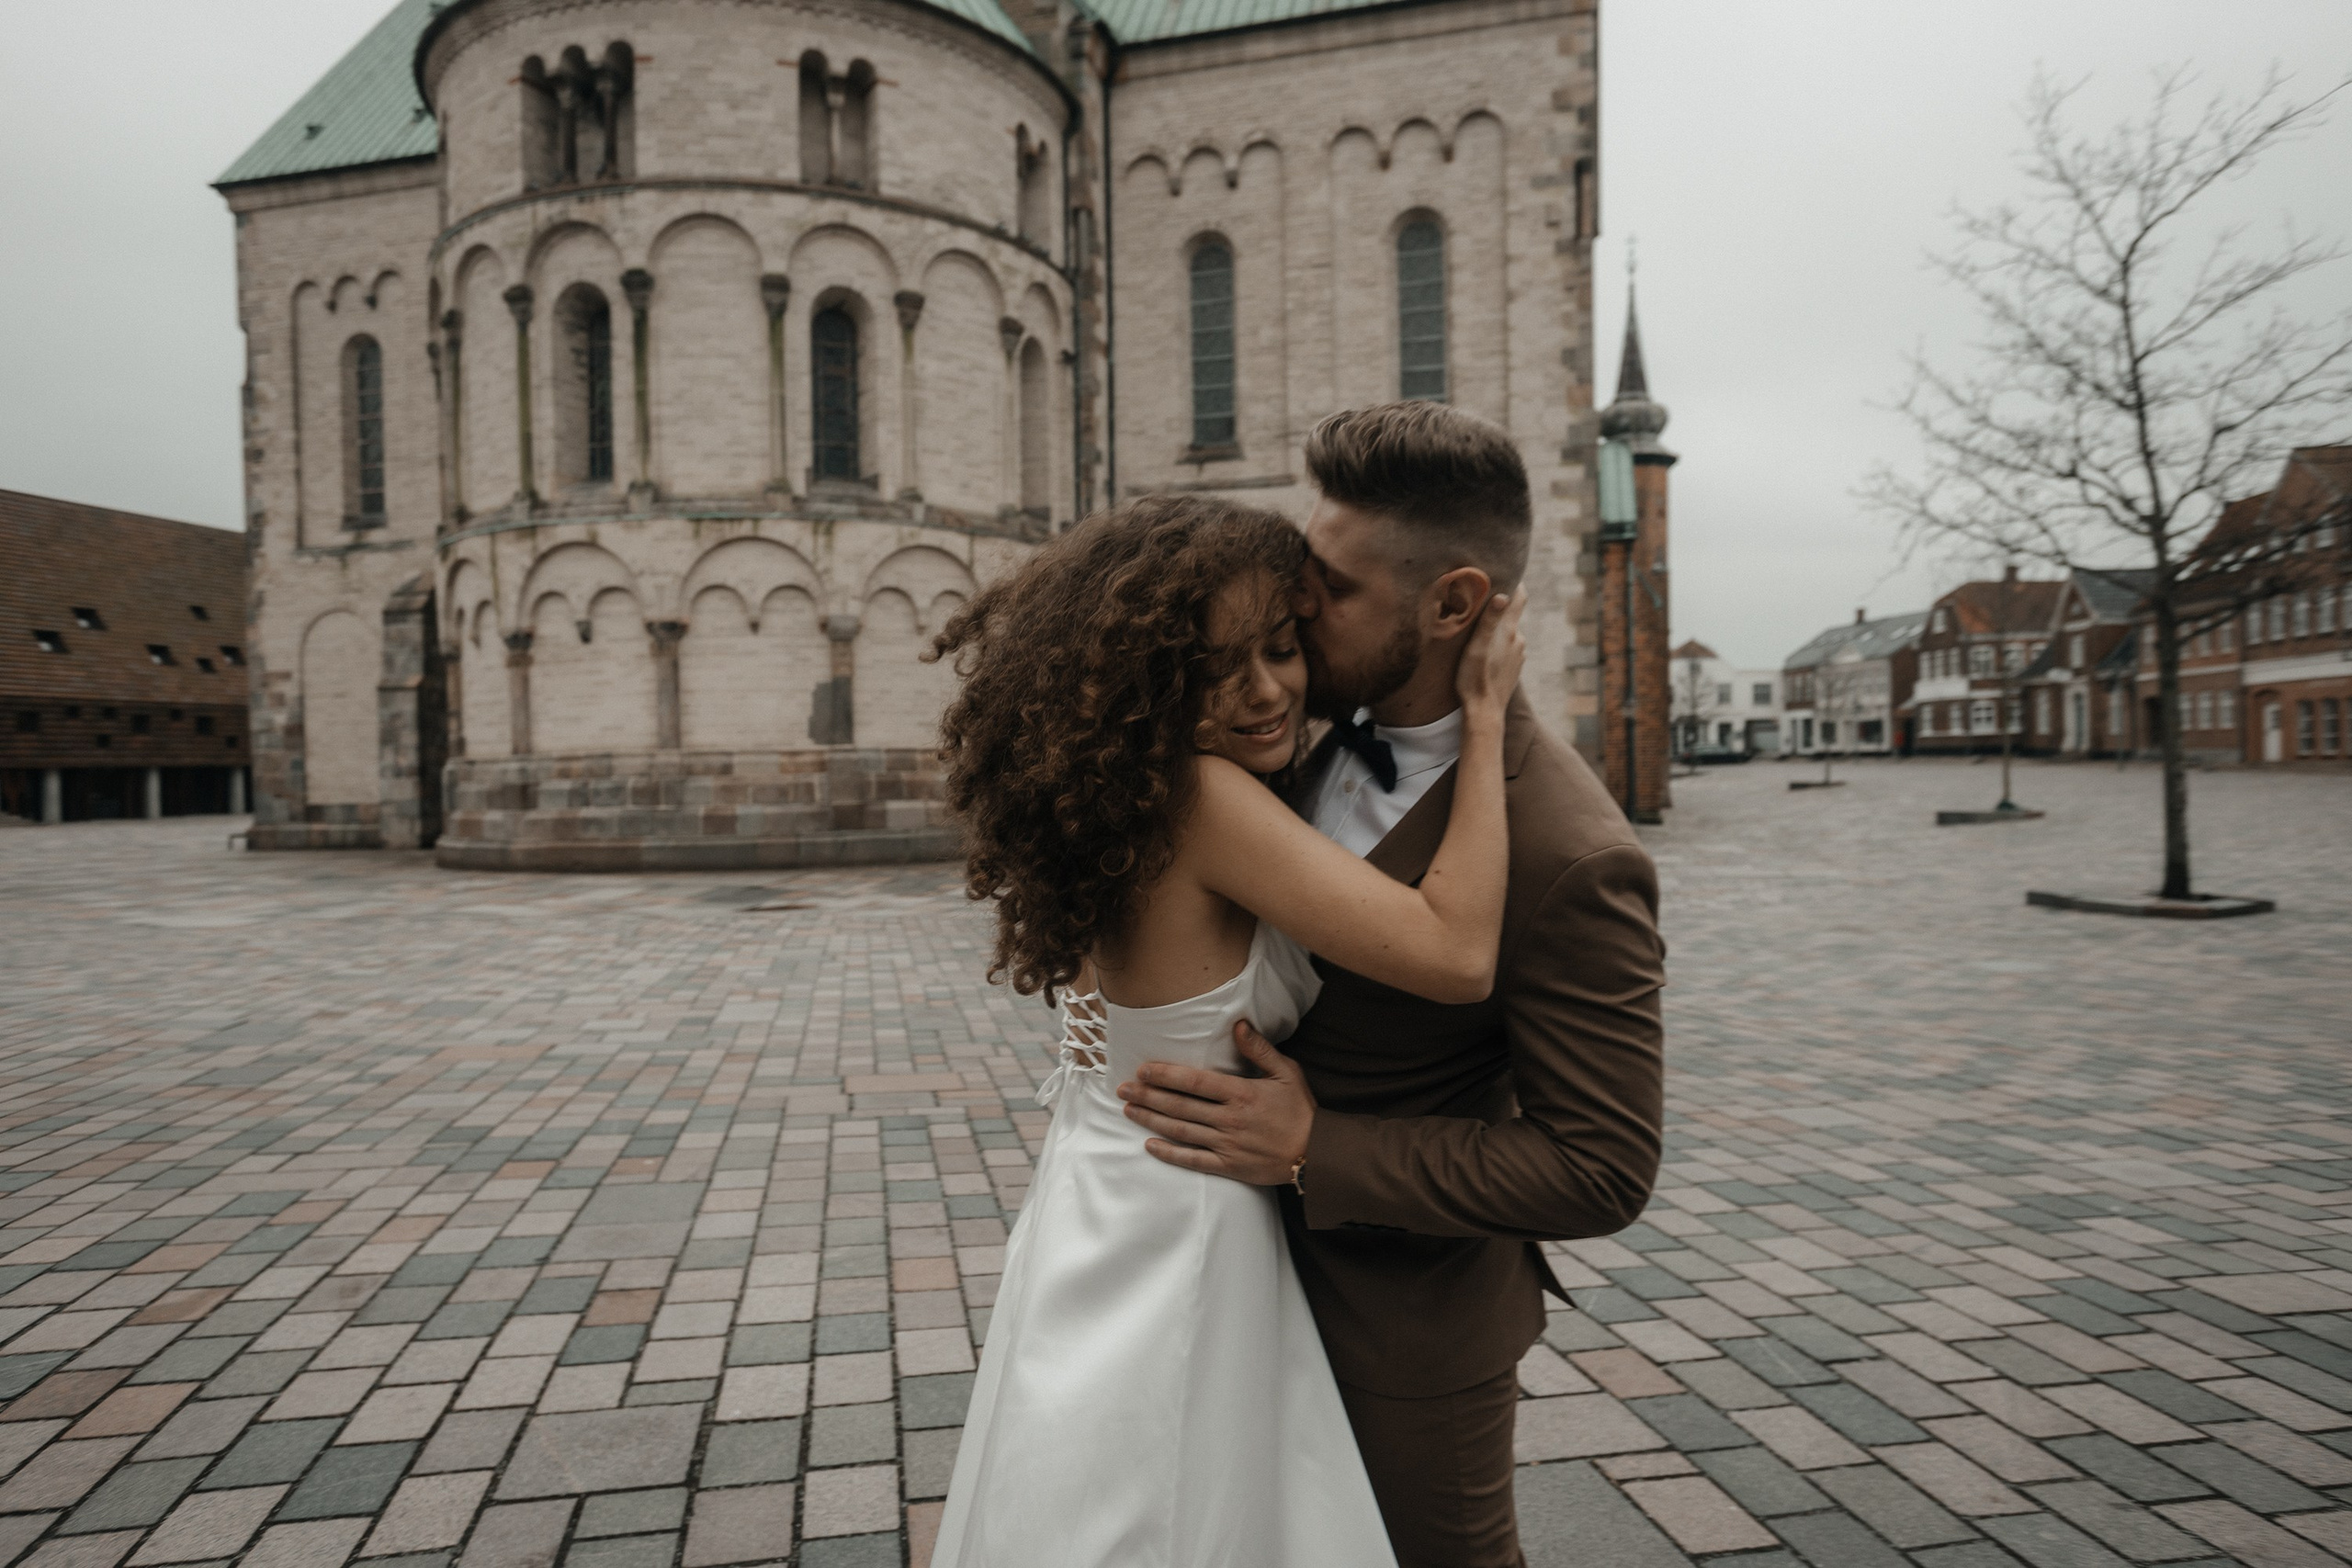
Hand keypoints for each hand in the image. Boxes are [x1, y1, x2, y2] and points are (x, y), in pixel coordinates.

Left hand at [1117, 1020, 1315, 1185]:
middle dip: (1147, 1096)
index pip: (1194, 1082)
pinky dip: (1170, 1154)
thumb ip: (1260, 1049)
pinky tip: (1150, 1145)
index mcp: (1241, 1094)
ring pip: (1180, 1131)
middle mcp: (1229, 1119)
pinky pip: (1193, 1160)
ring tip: (1128, 1111)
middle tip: (1122, 1089)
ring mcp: (1227, 1145)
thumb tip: (1238, 1024)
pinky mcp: (1229, 1167)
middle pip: (1179, 1105)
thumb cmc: (1301, 1110)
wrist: (1317, 1155)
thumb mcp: (1287, 1073)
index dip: (1165, 1075)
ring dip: (1151, 1120)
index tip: (1142, 1069)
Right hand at [1455, 591, 1525, 722]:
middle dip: (1499, 606)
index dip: (1514, 583)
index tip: (1506, 572)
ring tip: (1478, 627)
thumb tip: (1503, 595)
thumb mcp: (1476, 647)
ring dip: (1497, 628)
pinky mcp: (1514, 669)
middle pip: (1511, 616)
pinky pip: (1507, 649)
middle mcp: (1519, 641)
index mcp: (1509, 632)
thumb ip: (1489, 621)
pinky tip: (1484, 651)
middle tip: (1480, 599)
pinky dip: (1497, 645)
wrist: (1484, 712)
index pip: (1518, 599)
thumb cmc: (1474, 678)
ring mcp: (1518, 656)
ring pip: (1508, 634)